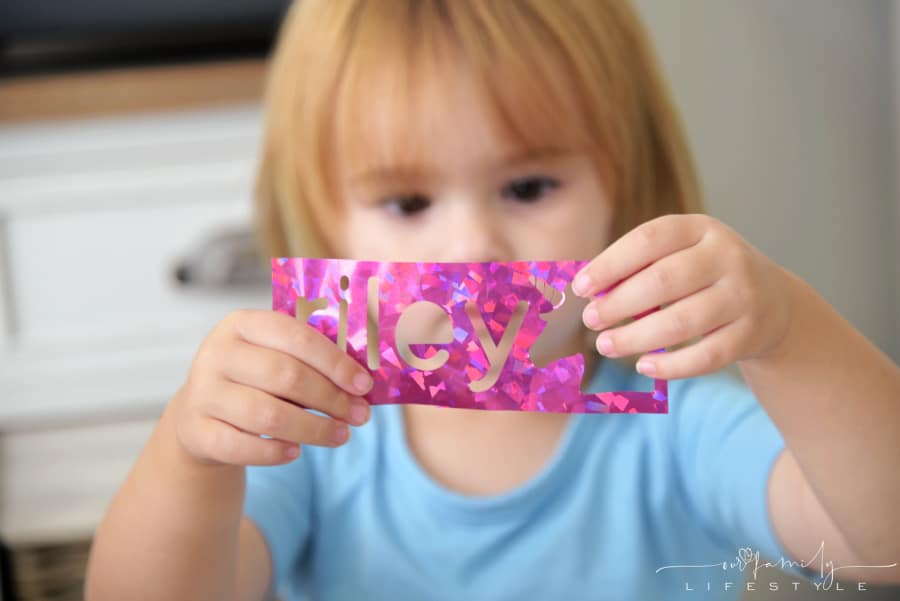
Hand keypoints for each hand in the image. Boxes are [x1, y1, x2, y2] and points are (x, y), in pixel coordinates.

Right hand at [170, 309, 373, 466]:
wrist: (200, 413)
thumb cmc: (254, 380)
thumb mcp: (275, 356)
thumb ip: (311, 361)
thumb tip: (362, 384)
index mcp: (243, 324)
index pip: (296, 337)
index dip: (335, 362)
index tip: (364, 385)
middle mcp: (218, 353)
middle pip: (286, 377)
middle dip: (331, 398)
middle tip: (359, 415)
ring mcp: (203, 393)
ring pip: (268, 416)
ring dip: (313, 429)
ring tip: (340, 436)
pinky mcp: (197, 431)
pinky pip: (243, 447)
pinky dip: (275, 452)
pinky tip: (296, 451)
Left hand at [572, 214, 793, 378]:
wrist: (774, 301)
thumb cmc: (705, 275)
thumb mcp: (680, 255)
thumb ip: (639, 268)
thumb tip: (590, 293)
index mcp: (700, 228)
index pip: (648, 240)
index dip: (609, 264)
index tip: (580, 287)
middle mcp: (727, 257)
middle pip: (662, 282)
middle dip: (618, 304)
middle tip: (590, 320)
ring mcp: (743, 296)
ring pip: (682, 323)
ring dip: (635, 338)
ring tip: (606, 345)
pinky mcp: (751, 334)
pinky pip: (706, 356)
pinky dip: (670, 365)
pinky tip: (644, 366)